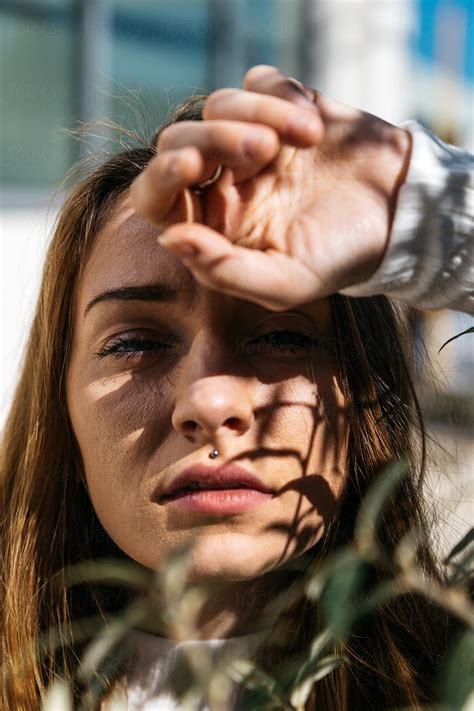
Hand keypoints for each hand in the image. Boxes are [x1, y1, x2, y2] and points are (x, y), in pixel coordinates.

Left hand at [130, 65, 411, 310]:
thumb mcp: (285, 282)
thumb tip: (167, 237)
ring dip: (258, 115)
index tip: (193, 165)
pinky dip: (283, 98)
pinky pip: (259, 82)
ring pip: (216, 106)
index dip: (162, 177)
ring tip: (307, 139)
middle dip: (213, 139)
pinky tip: (315, 128)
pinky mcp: (280, 106)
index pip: (158, 197)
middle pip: (176, 141)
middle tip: (261, 151)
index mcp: (214, 225)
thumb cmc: (339, 257)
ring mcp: (251, 141)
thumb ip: (224, 271)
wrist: (400, 216)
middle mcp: (224, 182)